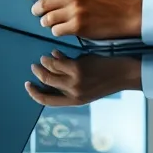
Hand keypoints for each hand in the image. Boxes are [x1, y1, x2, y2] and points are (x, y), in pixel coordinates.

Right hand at [24, 50, 142, 106]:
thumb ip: (71, 87)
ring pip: (50, 69)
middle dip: (37, 73)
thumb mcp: (88, 91)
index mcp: (75, 101)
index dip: (34, 93)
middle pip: (46, 82)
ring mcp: (75, 80)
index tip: (28, 85)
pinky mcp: (78, 68)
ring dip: (45, 62)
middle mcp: (73, 93)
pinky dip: (55, 55)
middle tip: (35, 66)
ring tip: (45, 57)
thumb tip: (52, 75)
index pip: (47, 101)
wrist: (124, 75)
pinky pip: (59, 60)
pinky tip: (56, 52)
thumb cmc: (107, 81)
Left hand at [25, 0, 141, 39]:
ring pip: (47, 19)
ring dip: (46, 22)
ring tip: (50, 22)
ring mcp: (75, 11)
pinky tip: (62, 29)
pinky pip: (56, 30)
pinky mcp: (78, 26)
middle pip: (42, 3)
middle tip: (37, 12)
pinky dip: (56, 31)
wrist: (128, 14)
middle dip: (36, 9)